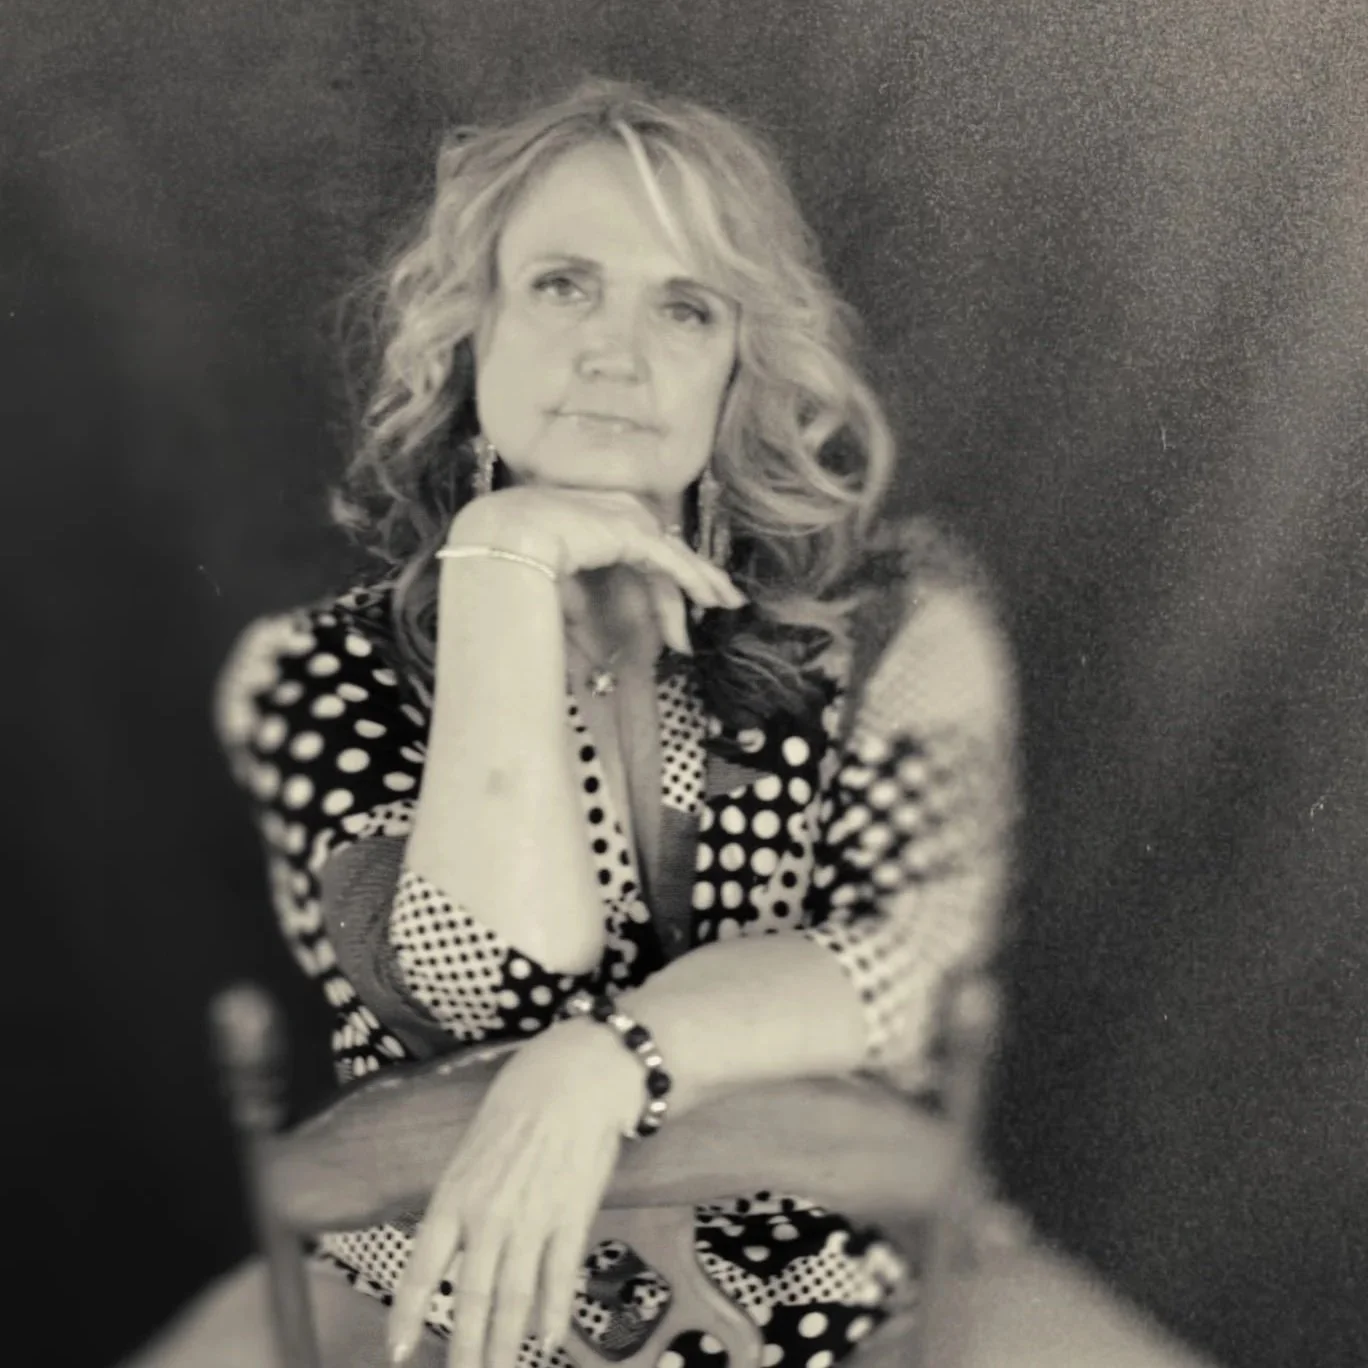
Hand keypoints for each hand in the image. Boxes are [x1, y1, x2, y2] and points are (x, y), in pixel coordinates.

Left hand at [387, 1020, 643, 1367]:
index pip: (423, 1270)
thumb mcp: (473, 1146)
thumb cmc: (524, 1099)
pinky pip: (558, 1276)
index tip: (398, 1355)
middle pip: (472, 1299)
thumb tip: (453, 1241)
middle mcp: (489, 1215)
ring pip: (513, 1299)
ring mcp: (533, 1219)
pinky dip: (552, 1312)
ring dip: (505, 1346)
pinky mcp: (573, 1216)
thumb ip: (462, 1196)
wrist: (579, 1076)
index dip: (409, 1318)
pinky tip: (547, 1340)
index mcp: (455, 1194)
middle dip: (465, 1351)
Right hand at [445, 487, 745, 655]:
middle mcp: (613, 509)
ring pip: (673, 553)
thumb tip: (599, 647)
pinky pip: (669, 561)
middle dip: (696, 575)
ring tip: (726, 603)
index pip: (639, 548)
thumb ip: (582, 609)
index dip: (663, 579)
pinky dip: (692, 580)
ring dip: (701, 581)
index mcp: (593, 516)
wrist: (501, 543)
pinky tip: (709, 598)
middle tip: (724, 598)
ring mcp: (624, 516)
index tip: (679, 607)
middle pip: (664, 548)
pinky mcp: (632, 530)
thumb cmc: (513, 564)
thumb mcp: (556, 589)